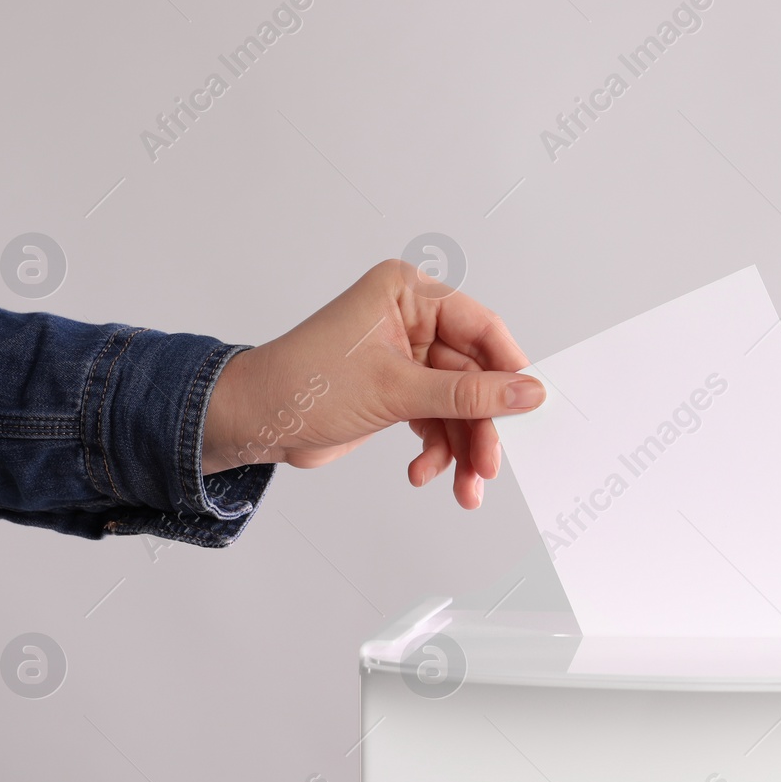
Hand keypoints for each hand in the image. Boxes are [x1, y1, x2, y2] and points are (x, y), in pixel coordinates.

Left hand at [202, 259, 544, 508]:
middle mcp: (411, 320)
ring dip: (461, 449)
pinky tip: (422, 471)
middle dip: (480, 426)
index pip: (481, 328)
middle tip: (488, 466)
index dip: (508, 370)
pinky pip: (437, 421)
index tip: (528, 409)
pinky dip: (436, 450)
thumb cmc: (304, 384)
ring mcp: (405, 358)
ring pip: (458, 406)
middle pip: (473, 376)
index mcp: (408, 294)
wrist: (253, 422)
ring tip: (463, 487)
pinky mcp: (398, 392)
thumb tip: (527, 392)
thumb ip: (468, 395)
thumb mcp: (396, 390)